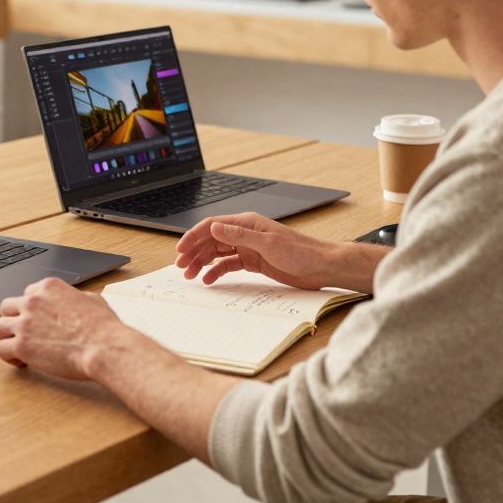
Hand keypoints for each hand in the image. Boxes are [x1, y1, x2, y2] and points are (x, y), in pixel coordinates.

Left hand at [0, 277, 134, 380]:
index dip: (31, 309)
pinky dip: (8, 356)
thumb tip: (77, 301)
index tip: (36, 321)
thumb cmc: (104, 328)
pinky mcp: (22, 346)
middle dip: (14, 321)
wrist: (104, 348)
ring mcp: (25, 323)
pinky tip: (20, 361)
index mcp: (49, 287)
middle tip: (23, 334)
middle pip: (7, 307)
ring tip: (19, 348)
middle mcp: (33, 301)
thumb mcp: (92, 300)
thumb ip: (76, 297)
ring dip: (7, 337)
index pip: (27, 293)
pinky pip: (1, 349)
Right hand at [174, 212, 345, 290]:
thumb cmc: (300, 251)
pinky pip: (229, 265)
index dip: (194, 236)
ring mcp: (248, 248)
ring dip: (202, 262)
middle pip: (211, 240)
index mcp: (246, 223)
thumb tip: (214, 227)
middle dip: (194, 252)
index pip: (212, 226)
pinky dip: (217, 271)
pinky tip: (209, 279)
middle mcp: (245, 234)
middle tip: (181, 267)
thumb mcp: (267, 243)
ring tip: (190, 275)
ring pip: (218, 253)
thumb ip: (238, 235)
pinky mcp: (254, 262)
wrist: (321, 266)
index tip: (180, 249)